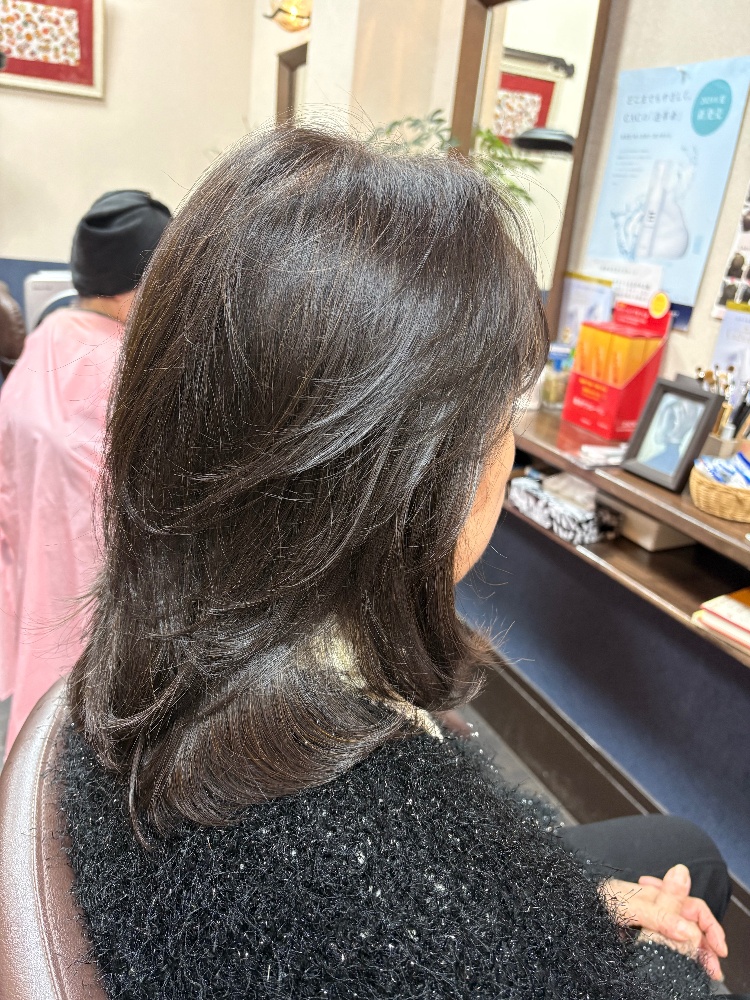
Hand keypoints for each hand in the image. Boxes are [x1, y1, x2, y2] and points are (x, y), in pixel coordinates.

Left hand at [602, 864, 726, 980]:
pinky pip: (662, 946)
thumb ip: (659, 914)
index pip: (692, 906)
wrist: (570, 911)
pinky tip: (681, 966)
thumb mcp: (628, 906)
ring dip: (692, 952)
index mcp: (654, 893)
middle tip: (712, 968)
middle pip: (688, 923)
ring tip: (701, 971)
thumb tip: (690, 928)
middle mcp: (653, 907)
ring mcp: (645, 924)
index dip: (708, 926)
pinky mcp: (637, 940)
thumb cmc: (593, 901)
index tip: (718, 949)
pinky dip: (675, 956)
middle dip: (704, 944)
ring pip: (677, 937)